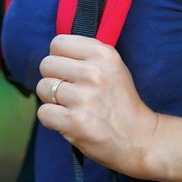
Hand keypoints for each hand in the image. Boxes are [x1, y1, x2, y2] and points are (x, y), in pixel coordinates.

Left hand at [37, 34, 161, 177]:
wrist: (138, 138)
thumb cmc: (121, 102)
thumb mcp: (113, 66)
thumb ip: (85, 55)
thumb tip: (53, 52)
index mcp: (104, 54)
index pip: (58, 43)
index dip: (59, 58)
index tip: (70, 71)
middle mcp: (94, 72)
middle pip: (46, 64)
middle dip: (53, 78)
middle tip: (70, 91)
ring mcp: (84, 97)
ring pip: (43, 88)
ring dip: (51, 100)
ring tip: (70, 107)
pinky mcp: (75, 121)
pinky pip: (43, 112)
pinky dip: (51, 119)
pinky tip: (66, 121)